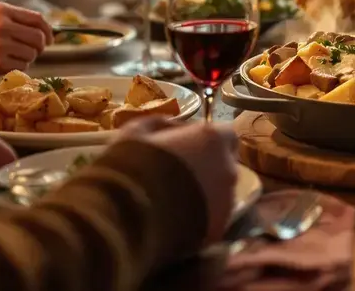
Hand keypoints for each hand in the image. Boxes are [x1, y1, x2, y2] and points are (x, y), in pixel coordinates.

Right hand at [0, 2, 52, 78]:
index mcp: (2, 10)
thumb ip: (17, 21)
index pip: (37, 19)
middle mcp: (2, 25)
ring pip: (32, 54)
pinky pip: (22, 66)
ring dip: (27, 58)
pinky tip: (5, 64)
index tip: (50, 39)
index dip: (48, 30)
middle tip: (33, 51)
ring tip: (12, 56)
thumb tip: (47, 32)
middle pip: (38, 38)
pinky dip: (18, 67)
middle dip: (40, 47)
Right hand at [119, 118, 238, 243]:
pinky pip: (211, 221)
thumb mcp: (137, 132)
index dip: (209, 141)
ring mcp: (227, 202)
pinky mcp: (217, 230)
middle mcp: (228, 169)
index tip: (191, 146)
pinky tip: (174, 223)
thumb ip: (161, 124)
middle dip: (207, 169)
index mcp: (213, 140)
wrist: (126, 217)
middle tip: (180, 176)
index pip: (226, 135)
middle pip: (225, 166)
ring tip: (173, 203)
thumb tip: (172, 126)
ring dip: (203, 195)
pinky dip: (198, 220)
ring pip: (220, 195)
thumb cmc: (131, 166)